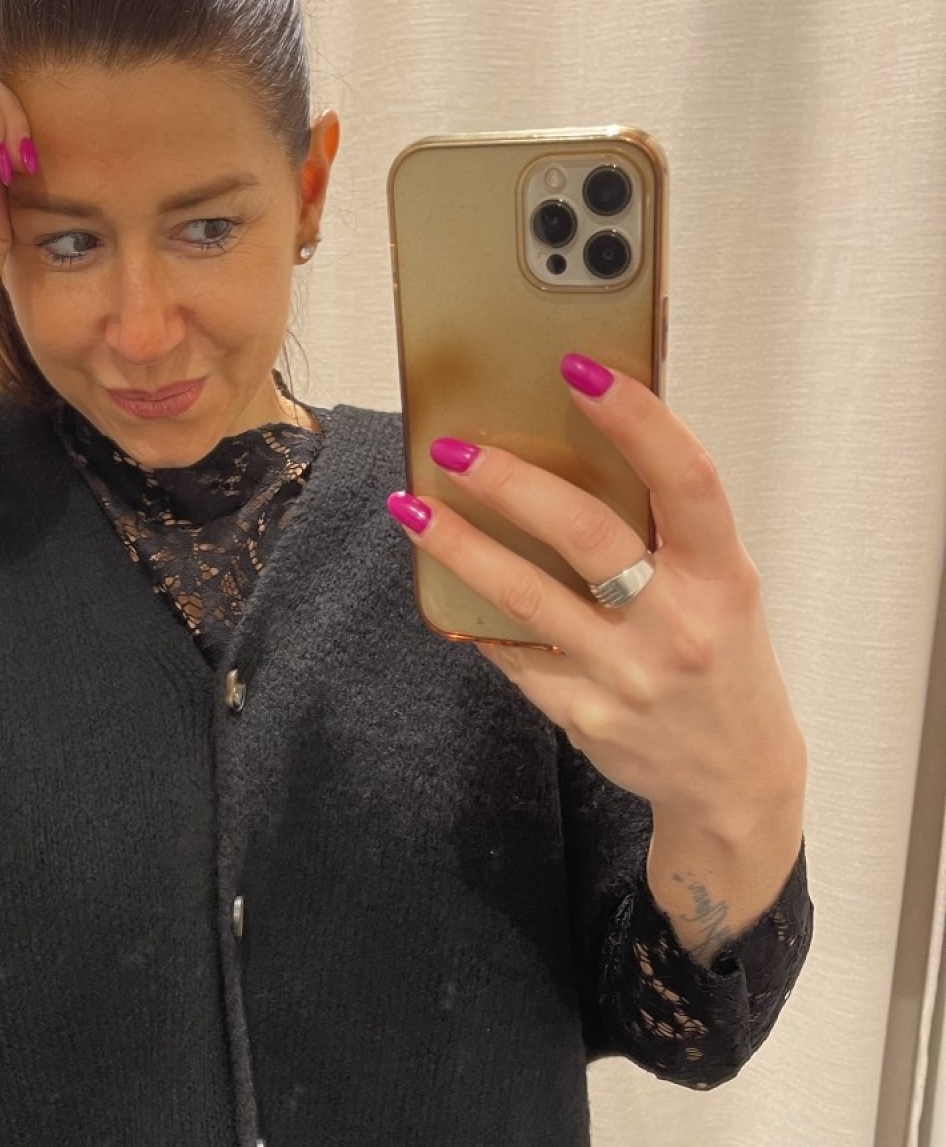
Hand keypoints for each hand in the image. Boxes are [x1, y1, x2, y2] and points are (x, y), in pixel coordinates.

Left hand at [385, 355, 806, 826]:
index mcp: (724, 577)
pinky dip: (476, 615)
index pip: (686, 480)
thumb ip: (671, 531)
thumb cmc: (724, 661)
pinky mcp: (582, 715)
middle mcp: (678, 625)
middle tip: (455, 448)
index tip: (580, 368)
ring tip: (412, 506)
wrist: (734, 777)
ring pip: (527, 597)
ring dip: (460, 546)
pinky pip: (514, 653)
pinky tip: (442, 585)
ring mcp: (626, 676)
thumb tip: (586, 447)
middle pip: (587, 537)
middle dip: (513, 483)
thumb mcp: (724, 590)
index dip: (636, 419)